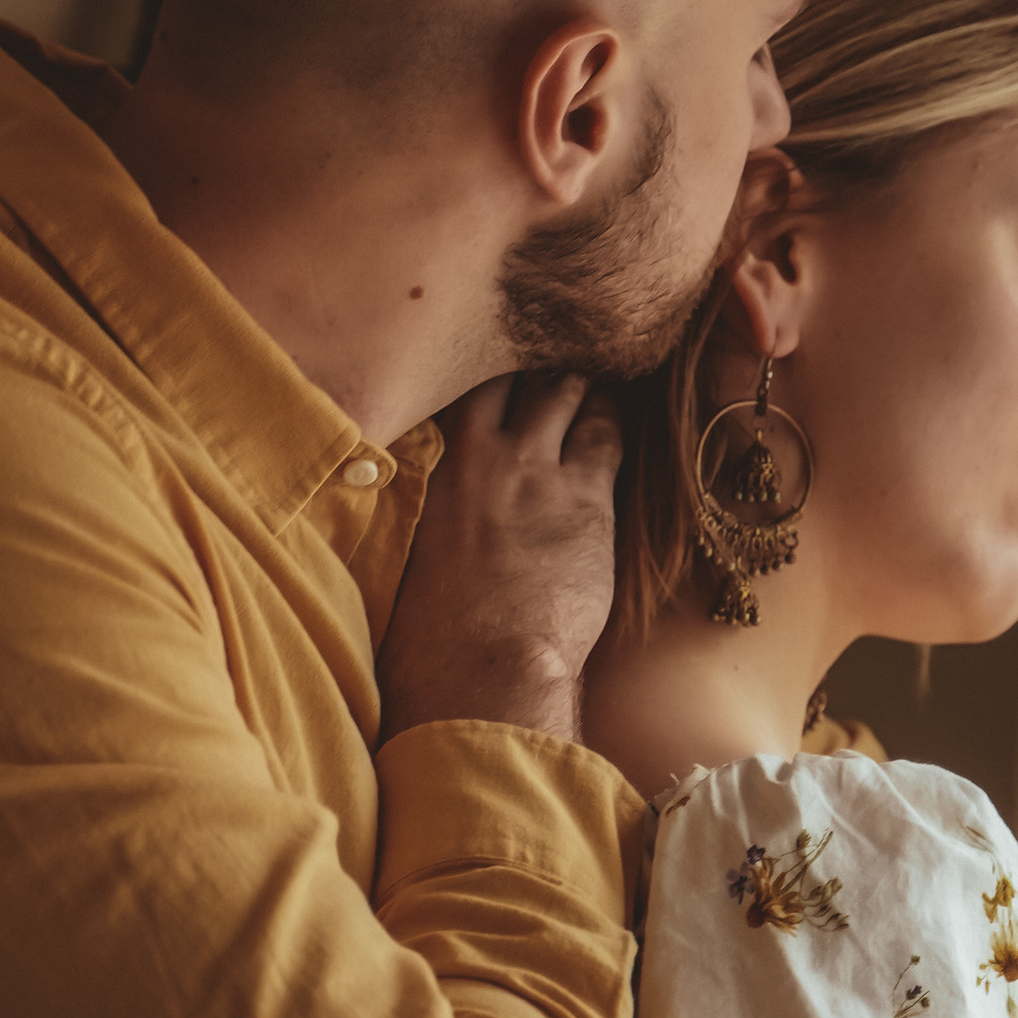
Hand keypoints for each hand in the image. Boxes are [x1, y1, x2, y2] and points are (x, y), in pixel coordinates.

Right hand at [377, 374, 622, 746]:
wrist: (484, 667)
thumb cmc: (432, 637)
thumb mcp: (403, 559)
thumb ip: (414, 514)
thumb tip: (414, 516)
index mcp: (424, 467)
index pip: (451, 390)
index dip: (474, 369)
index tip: (484, 358)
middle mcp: (478, 454)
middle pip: (506, 372)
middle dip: (527, 357)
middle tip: (546, 350)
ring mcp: (534, 469)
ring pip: (561, 392)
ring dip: (575, 383)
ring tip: (587, 378)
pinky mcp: (585, 497)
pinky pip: (605, 435)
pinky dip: (610, 421)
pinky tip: (614, 420)